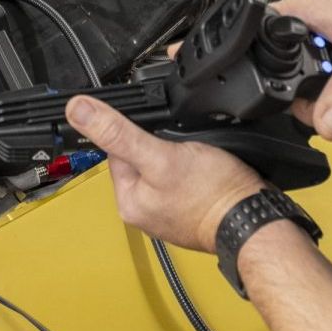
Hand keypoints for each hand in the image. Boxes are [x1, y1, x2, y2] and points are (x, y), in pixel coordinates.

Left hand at [65, 95, 266, 252]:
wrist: (253, 219)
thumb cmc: (212, 195)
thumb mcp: (160, 155)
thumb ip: (118, 133)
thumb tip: (77, 111)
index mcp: (127, 201)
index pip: (116, 150)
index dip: (136, 131)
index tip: (158, 130)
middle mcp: (144, 210)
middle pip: (140, 157)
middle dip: (161, 144)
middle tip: (185, 148)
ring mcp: (168, 211)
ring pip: (164, 166)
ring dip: (179, 155)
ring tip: (198, 160)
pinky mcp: (190, 209)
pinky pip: (183, 180)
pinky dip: (194, 170)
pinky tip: (207, 171)